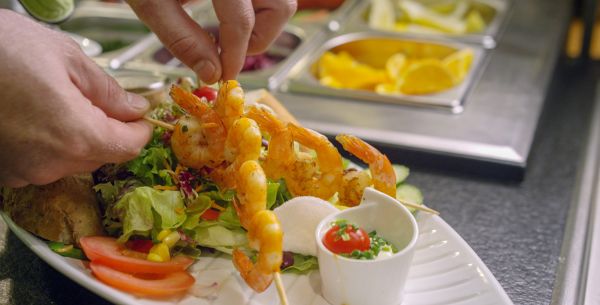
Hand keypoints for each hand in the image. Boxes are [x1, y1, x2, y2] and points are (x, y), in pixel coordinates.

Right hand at [0, 10, 152, 186]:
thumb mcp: (65, 57)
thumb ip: (107, 91)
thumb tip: (134, 108)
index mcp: (77, 136)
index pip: (129, 146)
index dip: (138, 129)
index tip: (138, 114)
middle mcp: (51, 164)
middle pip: (101, 155)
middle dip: (107, 130)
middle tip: (94, 98)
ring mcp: (23, 171)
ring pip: (70, 160)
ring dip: (75, 136)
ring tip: (55, 100)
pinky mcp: (2, 171)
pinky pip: (40, 162)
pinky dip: (46, 143)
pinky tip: (31, 115)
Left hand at [127, 0, 296, 82]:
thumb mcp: (150, 2)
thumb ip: (181, 38)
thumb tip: (212, 72)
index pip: (242, 21)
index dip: (235, 56)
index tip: (224, 76)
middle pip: (281, 7)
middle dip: (259, 37)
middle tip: (229, 51)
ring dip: (261, 22)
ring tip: (227, 32)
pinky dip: (255, 7)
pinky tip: (227, 13)